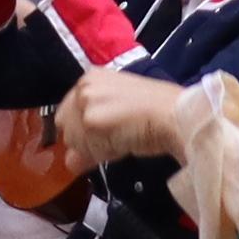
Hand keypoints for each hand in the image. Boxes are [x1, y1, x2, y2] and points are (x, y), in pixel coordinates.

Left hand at [57, 66, 197, 171]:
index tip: (101, 134)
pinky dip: (98, 156)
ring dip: (92, 149)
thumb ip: (93, 125)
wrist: (174, 115)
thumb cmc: (158, 109)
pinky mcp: (89, 122)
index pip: (69, 110)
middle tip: (112, 140)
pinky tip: (121, 146)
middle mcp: (84, 86)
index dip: (81, 128)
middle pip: (65, 125)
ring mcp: (85, 104)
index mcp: (91, 77)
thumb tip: (70, 161)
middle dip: (83, 139)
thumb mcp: (120, 108)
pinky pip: (82, 152)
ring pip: (73, 141)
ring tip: (121, 141)